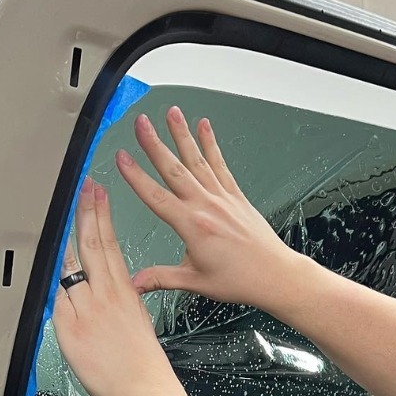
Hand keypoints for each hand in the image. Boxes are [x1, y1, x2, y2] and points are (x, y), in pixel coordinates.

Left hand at [53, 178, 177, 395]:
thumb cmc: (142, 363)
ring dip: (65, 238)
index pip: (109, 243)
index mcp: (125, 291)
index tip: (97, 193)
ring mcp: (86, 308)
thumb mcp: (137, 321)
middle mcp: (106, 294)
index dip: (101, 215)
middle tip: (82, 187)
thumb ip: (119, 301)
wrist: (141, 389)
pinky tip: (48, 263)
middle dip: (85, 212)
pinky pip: (56, 298)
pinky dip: (52, 282)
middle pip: (90, 244)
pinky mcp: (69, 326)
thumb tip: (104, 290)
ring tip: (62, 213)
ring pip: (69, 265)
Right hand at [116, 107, 299, 311]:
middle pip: (174, 169)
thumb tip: (135, 282)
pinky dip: (211, 144)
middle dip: (155, 144)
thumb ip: (162, 278)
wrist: (274, 275)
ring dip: (182, 134)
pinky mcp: (235, 195)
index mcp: (193, 226)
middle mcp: (207, 205)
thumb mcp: (195, 282)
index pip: (156, 196)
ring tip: (171, 113)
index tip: (122, 158)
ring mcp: (222, 197)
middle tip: (141, 123)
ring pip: (197, 160)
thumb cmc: (240, 279)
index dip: (136, 176)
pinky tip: (204, 127)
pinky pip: (220, 164)